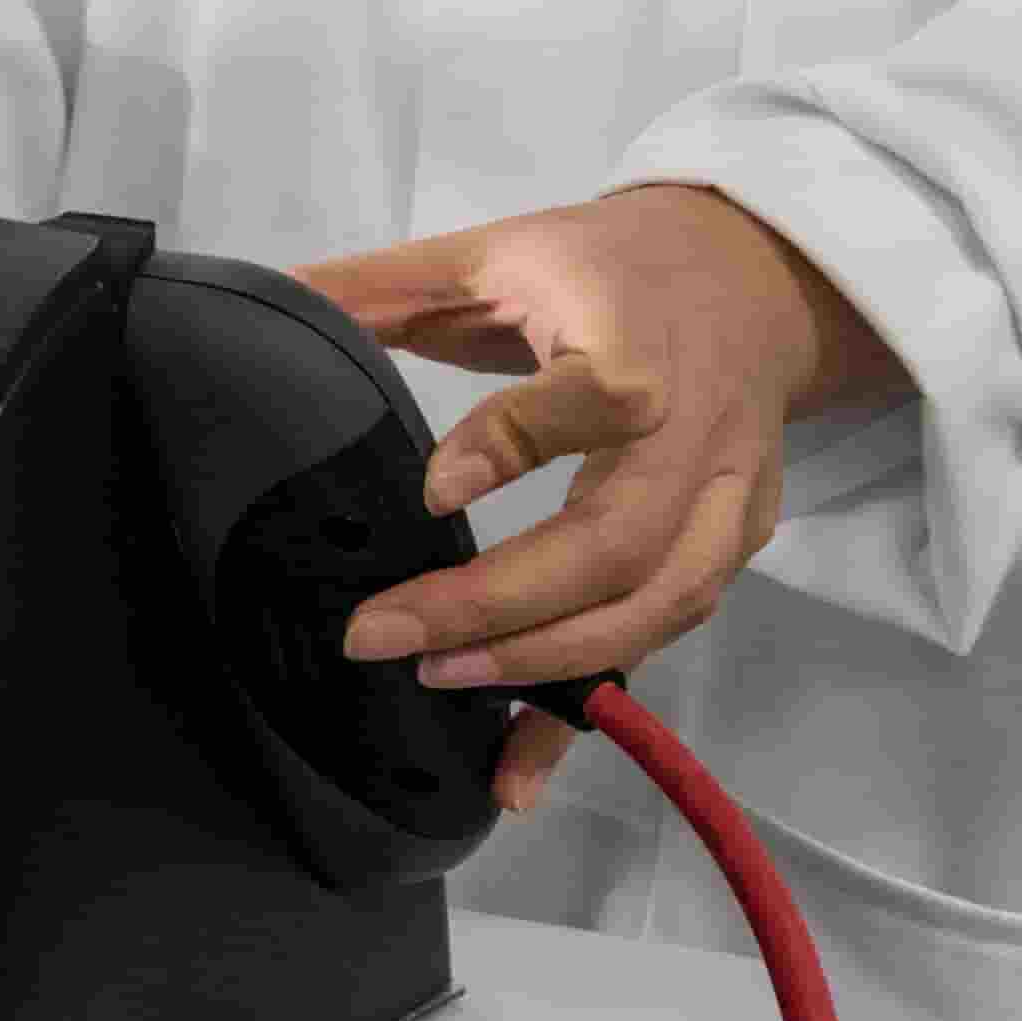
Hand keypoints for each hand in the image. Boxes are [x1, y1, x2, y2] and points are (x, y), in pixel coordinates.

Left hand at [285, 184, 903, 814]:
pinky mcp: (733, 547)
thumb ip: (380, 287)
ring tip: (438, 680)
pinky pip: (666, 637)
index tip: (430, 486)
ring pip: (656, 604)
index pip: (596, 398)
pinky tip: (519, 768)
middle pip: (618, 540)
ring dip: (547, 661)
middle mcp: (698, 432)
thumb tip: (264, 303)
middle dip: (499, 603)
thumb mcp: (495, 252)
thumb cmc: (609, 264)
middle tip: (383, 636)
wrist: (758, 279)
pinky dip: (593, 707)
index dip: (517, 442)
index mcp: (636, 339)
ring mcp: (727, 499)